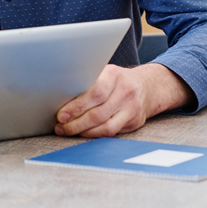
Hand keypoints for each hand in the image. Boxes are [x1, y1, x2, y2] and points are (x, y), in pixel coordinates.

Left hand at [54, 63, 193, 137]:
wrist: (147, 86)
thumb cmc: (116, 80)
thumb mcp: (104, 72)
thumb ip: (87, 82)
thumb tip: (58, 95)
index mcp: (113, 74)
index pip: (94, 93)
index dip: (76, 106)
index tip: (61, 115)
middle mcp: (125, 90)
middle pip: (98, 112)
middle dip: (76, 122)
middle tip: (60, 126)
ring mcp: (132, 107)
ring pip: (105, 125)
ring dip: (83, 131)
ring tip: (67, 131)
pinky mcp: (135, 121)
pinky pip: (112, 131)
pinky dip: (95, 134)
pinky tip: (83, 133)